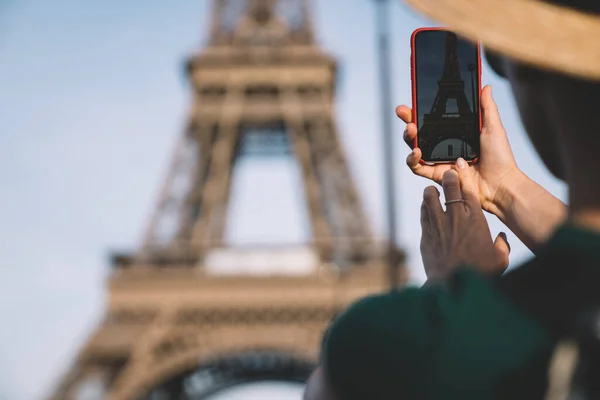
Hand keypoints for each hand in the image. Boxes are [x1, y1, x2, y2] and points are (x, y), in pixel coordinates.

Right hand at [397, 85, 521, 216]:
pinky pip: (417, 168)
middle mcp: (444, 146)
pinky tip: (416, 151)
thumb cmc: (500, 157)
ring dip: (409, 137)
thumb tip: (485, 86)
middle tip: (403, 112)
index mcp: (455, 134)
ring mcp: (439, 160)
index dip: (421, 110)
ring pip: (415, 147)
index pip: (433, 119)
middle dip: (408, 120)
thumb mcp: (493, 127)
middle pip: (419, 131)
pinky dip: (412, 159)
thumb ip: (487, 108)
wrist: (501, 183)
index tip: (413, 99)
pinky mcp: (436, 175)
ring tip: (411, 129)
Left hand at [421, 158, 509, 279]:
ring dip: (431, 192)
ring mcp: (439, 225)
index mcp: (476, 220)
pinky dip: (424, 207)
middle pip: (449, 189)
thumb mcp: (499, 260)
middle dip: (448, 178)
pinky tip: (426, 205)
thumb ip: (502, 245)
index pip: (470, 191)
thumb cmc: (479, 273)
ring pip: (431, 199)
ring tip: (432, 190)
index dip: (465, 177)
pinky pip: (423, 214)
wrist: (453, 286)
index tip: (461, 167)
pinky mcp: (426, 235)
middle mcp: (456, 218)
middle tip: (447, 173)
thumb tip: (502, 238)